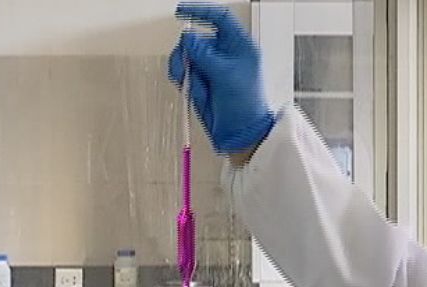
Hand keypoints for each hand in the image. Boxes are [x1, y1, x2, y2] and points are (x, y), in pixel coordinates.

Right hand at [169, 2, 275, 154]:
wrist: (239, 134)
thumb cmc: (245, 106)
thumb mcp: (225, 75)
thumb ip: (204, 53)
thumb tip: (187, 38)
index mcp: (240, 46)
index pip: (220, 18)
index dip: (200, 11)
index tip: (180, 11)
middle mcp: (225, 54)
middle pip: (196, 38)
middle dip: (190, 53)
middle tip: (193, 68)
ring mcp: (211, 68)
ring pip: (185, 55)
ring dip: (186, 69)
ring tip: (197, 86)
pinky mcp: (201, 81)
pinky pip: (182, 71)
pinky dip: (183, 79)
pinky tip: (192, 89)